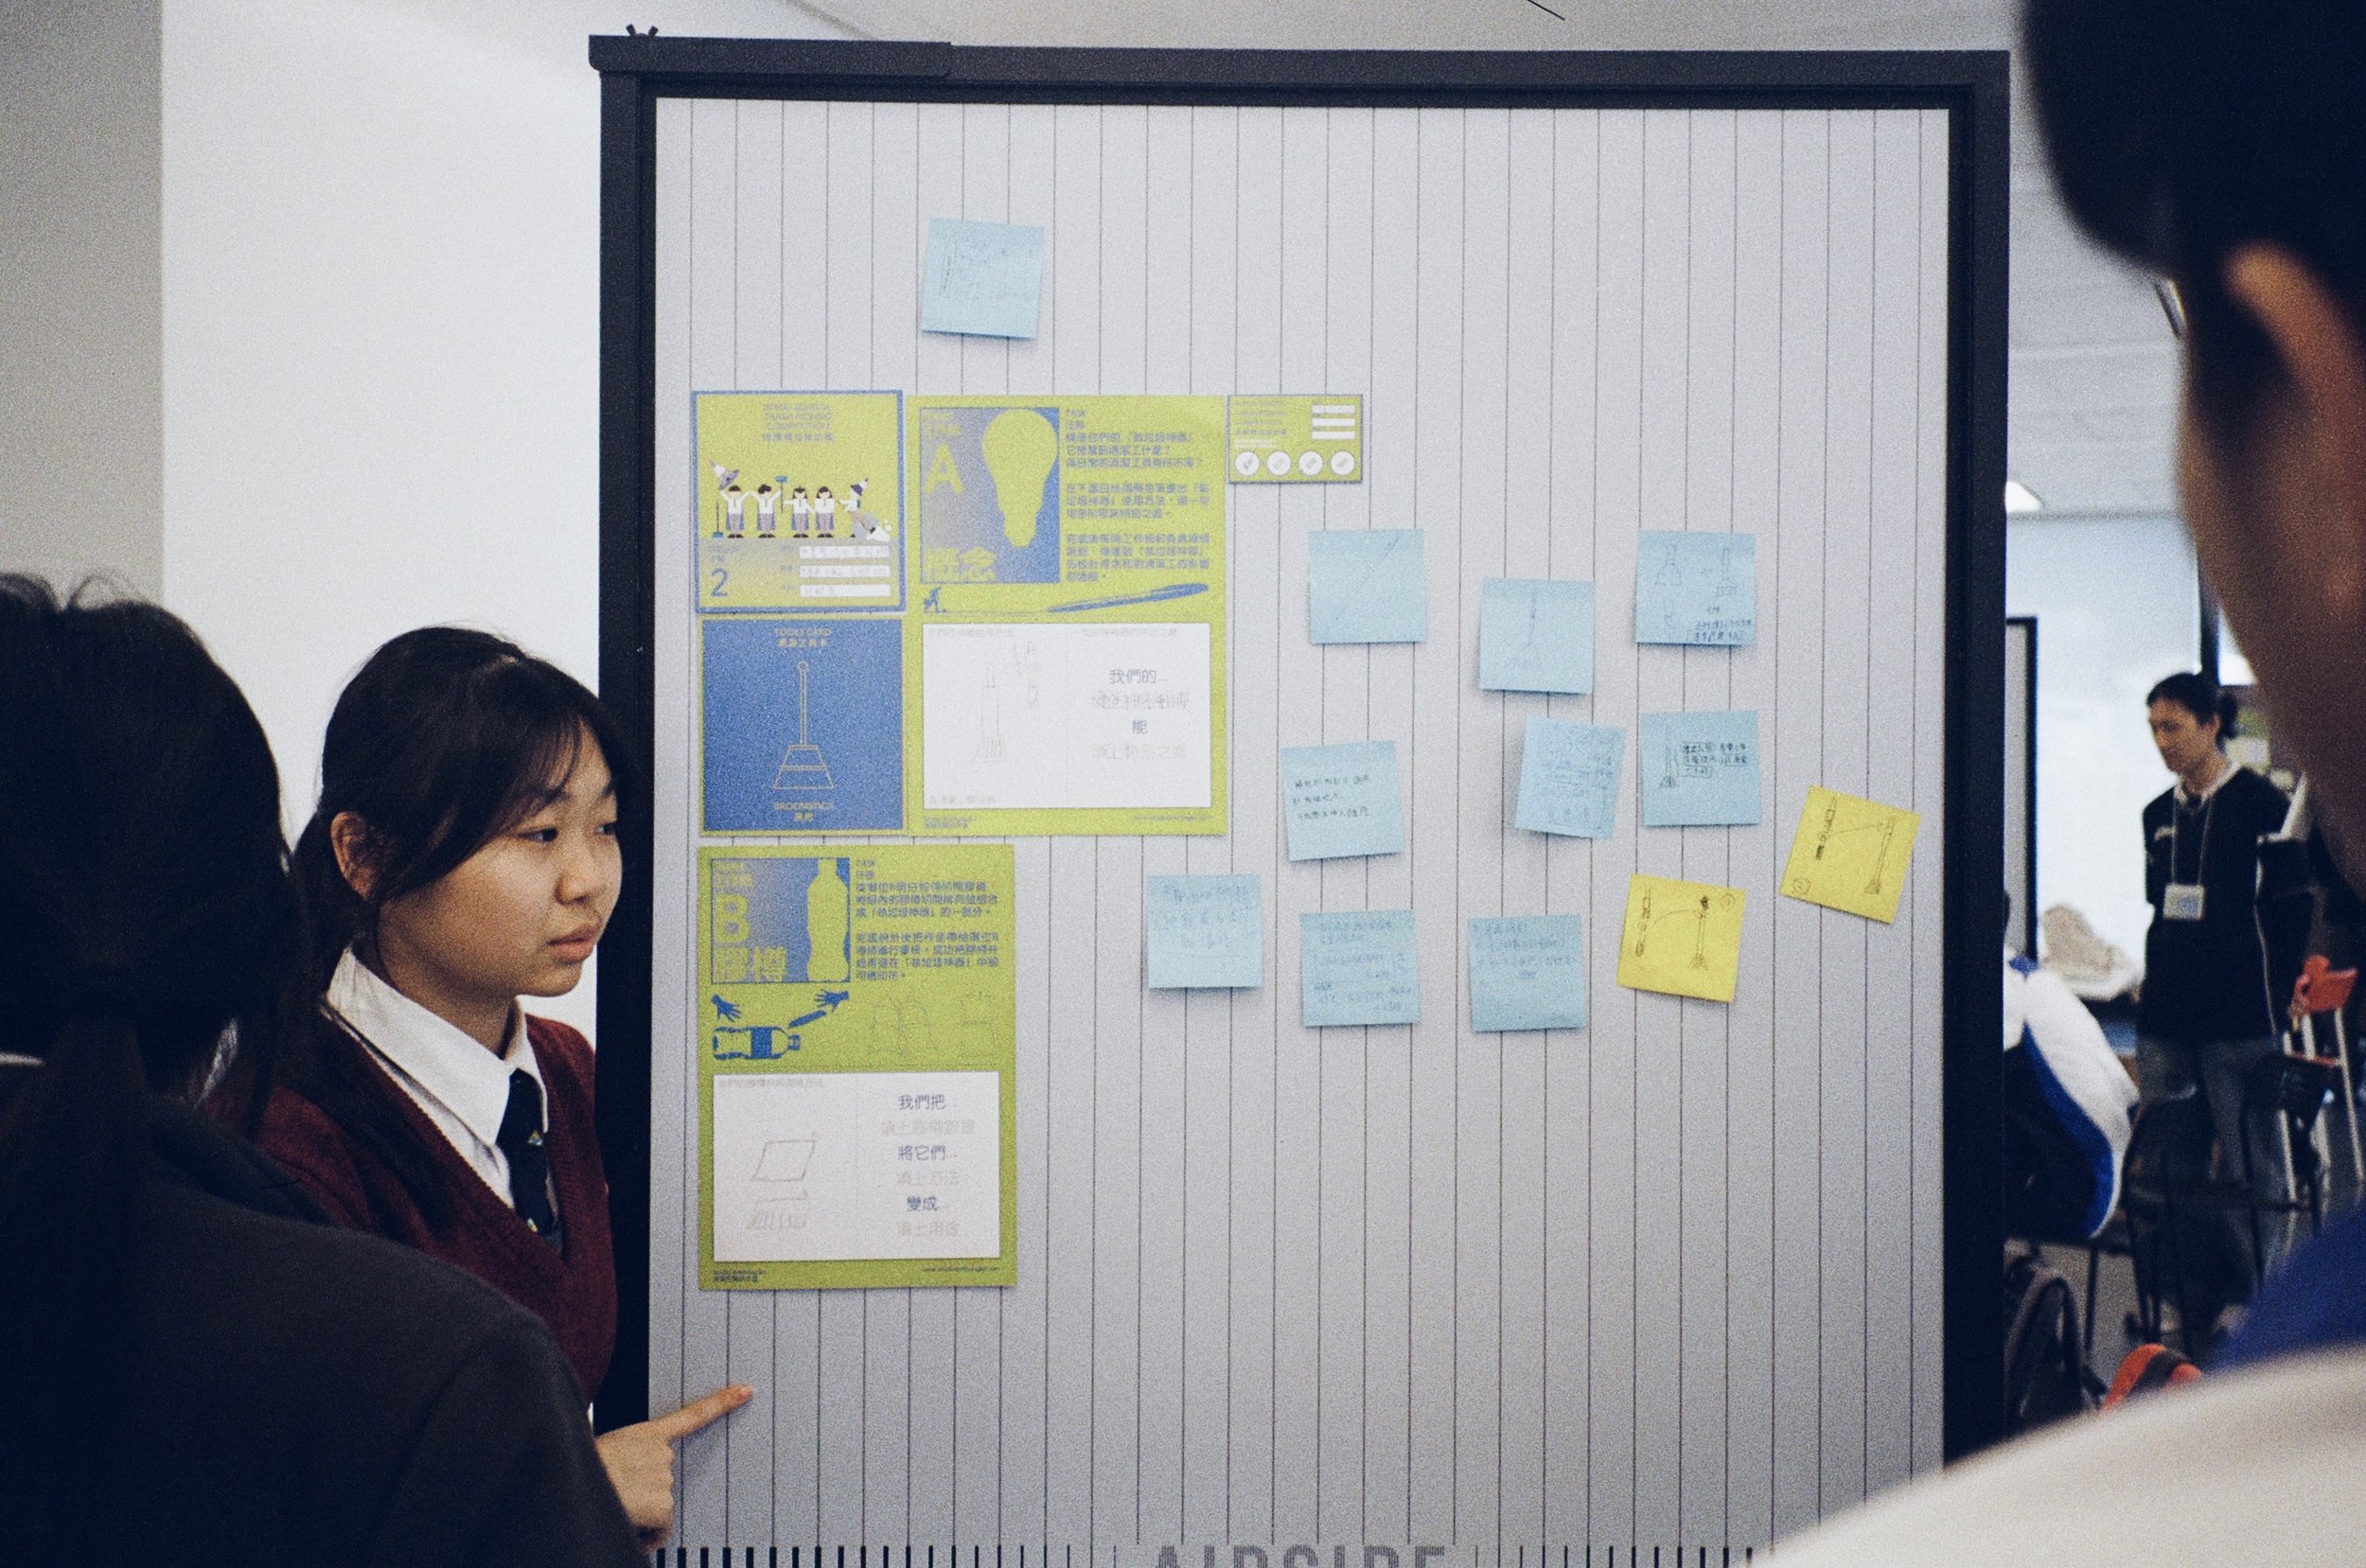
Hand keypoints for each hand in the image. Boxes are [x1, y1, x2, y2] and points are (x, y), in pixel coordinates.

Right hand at [596, 1384, 753, 1547]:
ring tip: (615, 1505)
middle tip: (618, 1495)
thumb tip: (635, 1483)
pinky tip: (629, 1528)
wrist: (570, 1483)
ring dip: (642, 1516)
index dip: (721, 1403)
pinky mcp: (662, 1504)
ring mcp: (664, 1478)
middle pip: (664, 1482)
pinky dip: (648, 1538)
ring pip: (660, 1509)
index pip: (691, 1415)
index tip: (746, 1391)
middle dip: (645, 1495)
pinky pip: (663, 1529)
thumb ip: (629, 1459)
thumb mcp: (603, 1452)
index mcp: (644, 1434)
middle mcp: (661, 1454)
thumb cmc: (580, 1470)